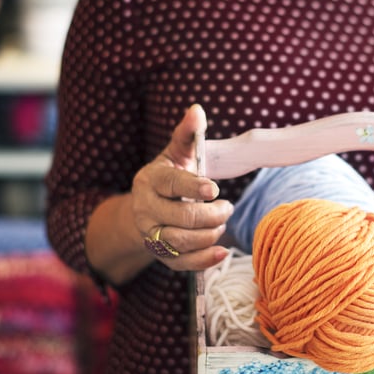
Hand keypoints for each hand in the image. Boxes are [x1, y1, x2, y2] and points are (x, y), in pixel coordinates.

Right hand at [131, 104, 232, 270]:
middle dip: (211, 215)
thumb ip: (187, 134)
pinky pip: (182, 263)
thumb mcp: (176, 153)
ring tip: (222, 222)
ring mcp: (152, 234)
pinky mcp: (161, 255)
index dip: (193, 187)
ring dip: (210, 234)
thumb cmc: (169, 176)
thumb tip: (197, 110)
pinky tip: (222, 251)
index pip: (171, 184)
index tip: (215, 189)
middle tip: (227, 207)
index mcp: (150, 181)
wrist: (145, 209)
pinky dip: (204, 260)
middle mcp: (146, 209)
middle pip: (180, 218)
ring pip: (181, 242)